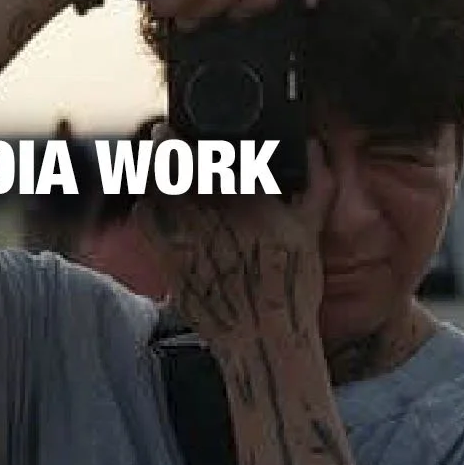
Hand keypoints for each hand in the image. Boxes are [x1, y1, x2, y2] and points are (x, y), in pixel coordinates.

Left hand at [133, 128, 335, 348]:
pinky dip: (146, 208)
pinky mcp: (170, 260)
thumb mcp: (311, 232)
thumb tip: (314, 148)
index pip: (212, 151)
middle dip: (164, 142)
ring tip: (156, 165)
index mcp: (250, 199)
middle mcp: (215, 212)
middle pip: (175, 162)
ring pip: (156, 188)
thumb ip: (317, 184)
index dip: (186, 133)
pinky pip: (146, 222)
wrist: (264, 340)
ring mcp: (187, 236)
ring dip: (153, 172)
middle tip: (162, 132)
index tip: (179, 124)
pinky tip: (151, 206)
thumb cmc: (290, 287)